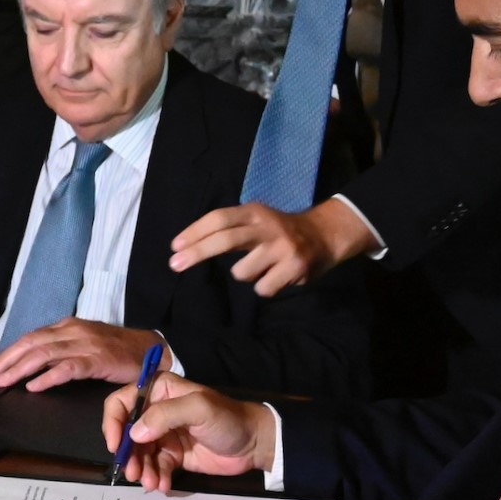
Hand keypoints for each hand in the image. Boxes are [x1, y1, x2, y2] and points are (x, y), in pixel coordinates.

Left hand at [0, 318, 165, 390]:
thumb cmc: (117, 350)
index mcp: (68, 326)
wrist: (152, 349)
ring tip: (4, 381)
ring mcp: (85, 344)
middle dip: (8, 360)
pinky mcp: (97, 360)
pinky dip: (48, 377)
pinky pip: (67, 368)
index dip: (10, 352)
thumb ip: (63, 350)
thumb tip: (34, 366)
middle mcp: (73, 331)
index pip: (31, 337)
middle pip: (32, 343)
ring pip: (44, 354)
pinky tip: (34, 386)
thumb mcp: (86, 343)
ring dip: (20, 369)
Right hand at [102, 374, 277, 488]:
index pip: (122, 402)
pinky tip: (162, 485)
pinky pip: (156, 467)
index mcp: (158, 391)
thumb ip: (165, 415)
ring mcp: (164, 435)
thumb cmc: (227, 419)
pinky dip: (156, 477)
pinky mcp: (173, 455)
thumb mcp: (198, 409)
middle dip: (128, 454)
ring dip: (141, 469)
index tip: (116, 445)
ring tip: (150, 483)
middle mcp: (156, 411)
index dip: (113, 423)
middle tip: (133, 473)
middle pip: (127, 433)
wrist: (254, 444)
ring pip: (140, 454)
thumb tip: (134, 433)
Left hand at [168, 199, 377, 295]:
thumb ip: (231, 229)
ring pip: (241, 272)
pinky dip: (265, 286)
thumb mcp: (257, 220)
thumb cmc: (280, 231)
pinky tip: (277, 276)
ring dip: (245, 274)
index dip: (195, 231)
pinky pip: (262, 288)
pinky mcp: (294, 267)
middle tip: (175, 265)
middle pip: (225, 240)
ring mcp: (282, 247)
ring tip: (263, 266)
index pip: (219, 218)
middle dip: (197, 253)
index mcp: (254, 212)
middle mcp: (267, 227)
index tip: (175, 246)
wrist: (325, 235)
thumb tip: (190, 247)